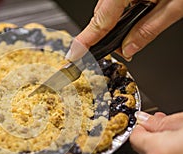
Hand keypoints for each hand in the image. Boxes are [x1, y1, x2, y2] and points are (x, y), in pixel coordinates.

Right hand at [66, 0, 182, 60]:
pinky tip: (131, 18)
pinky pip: (114, 0)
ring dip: (113, 24)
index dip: (84, 42)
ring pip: (107, 7)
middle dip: (105, 35)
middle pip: (101, 15)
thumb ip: (149, 29)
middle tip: (119, 51)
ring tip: (131, 34)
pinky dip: (118, 12)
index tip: (72, 55)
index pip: (99, 22)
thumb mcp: (175, 5)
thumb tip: (129, 48)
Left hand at [130, 111, 182, 153]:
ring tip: (181, 141)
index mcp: (159, 152)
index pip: (134, 138)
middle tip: (169, 130)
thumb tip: (144, 120)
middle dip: (155, 140)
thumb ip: (160, 123)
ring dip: (167, 153)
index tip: (147, 123)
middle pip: (147, 152)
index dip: (140, 128)